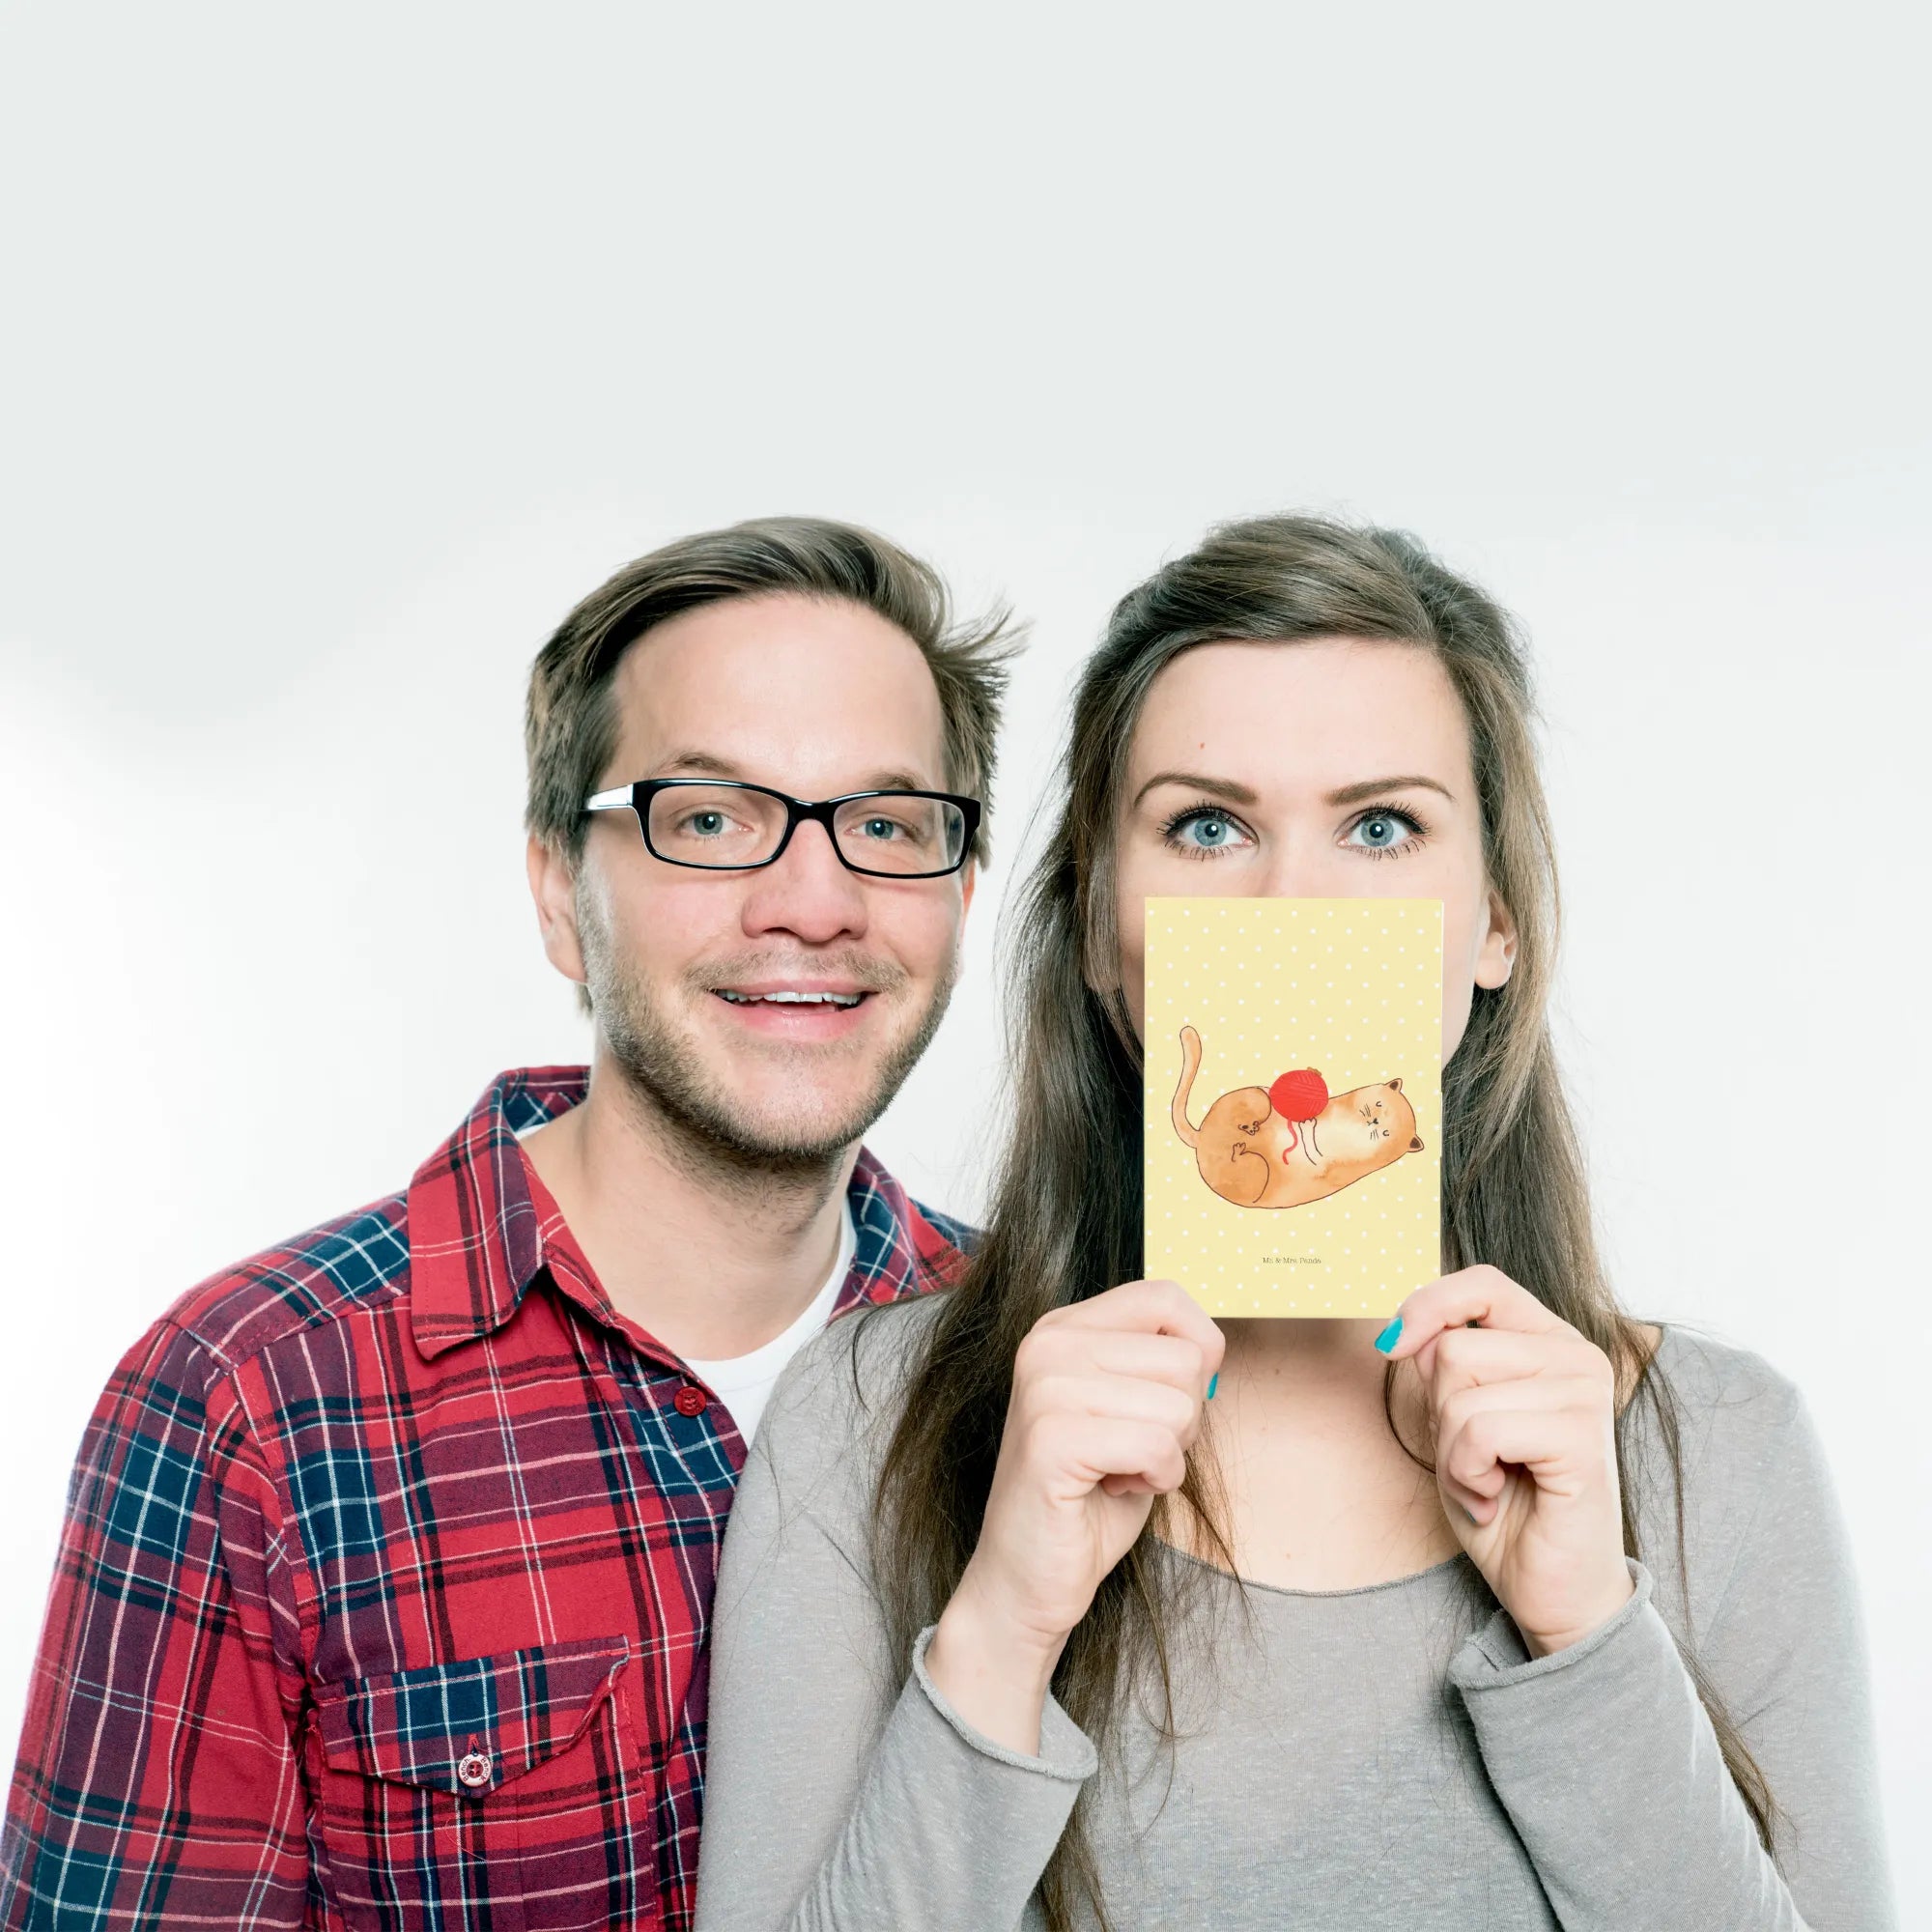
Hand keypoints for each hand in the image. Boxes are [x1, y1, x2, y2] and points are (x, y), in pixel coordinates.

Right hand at [926, 1279, 1222, 1750]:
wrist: (1029, 1576)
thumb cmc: (1089, 1496)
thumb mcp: (1131, 1409)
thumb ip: (1160, 1365)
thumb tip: (1213, 1347)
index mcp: (1064, 1327)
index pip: (1166, 1297)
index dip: (1198, 1350)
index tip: (1168, 1401)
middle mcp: (1048, 1343)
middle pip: (1185, 1359)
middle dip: (1182, 1418)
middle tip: (1131, 1451)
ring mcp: (1045, 1387)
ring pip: (1178, 1404)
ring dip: (1168, 1454)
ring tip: (1118, 1471)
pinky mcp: (1051, 1438)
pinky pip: (1157, 1445)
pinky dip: (1156, 1479)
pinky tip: (1113, 1489)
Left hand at [1383, 1265, 1633, 1656]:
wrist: (1549, 1588)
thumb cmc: (1504, 1504)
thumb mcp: (1456, 1422)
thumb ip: (1443, 1368)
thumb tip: (1408, 1334)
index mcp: (1549, 1341)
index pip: (1483, 1284)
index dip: (1428, 1305)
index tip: (1392, 1346)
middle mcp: (1576, 1357)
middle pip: (1454, 1348)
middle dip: (1439, 1414)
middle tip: (1473, 1461)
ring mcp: (1585, 1395)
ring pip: (1461, 1393)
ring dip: (1452, 1453)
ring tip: (1487, 1483)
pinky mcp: (1583, 1439)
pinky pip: (1481, 1431)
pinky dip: (1468, 1474)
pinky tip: (1496, 1499)